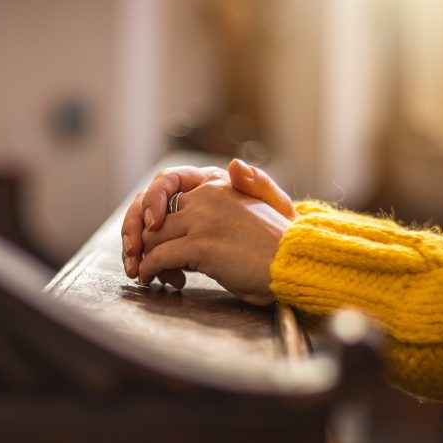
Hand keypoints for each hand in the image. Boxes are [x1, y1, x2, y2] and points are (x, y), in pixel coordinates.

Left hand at [121, 159, 295, 287]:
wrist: (298, 264)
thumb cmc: (282, 242)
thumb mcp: (270, 204)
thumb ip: (250, 184)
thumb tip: (234, 165)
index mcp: (219, 184)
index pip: (168, 191)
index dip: (152, 213)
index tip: (149, 233)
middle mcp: (206, 196)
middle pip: (154, 215)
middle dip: (145, 240)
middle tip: (144, 261)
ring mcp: (202, 220)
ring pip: (152, 236)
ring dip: (145, 257)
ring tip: (149, 273)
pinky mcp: (200, 245)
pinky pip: (158, 256)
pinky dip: (149, 269)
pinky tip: (150, 278)